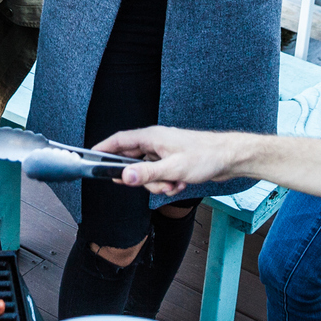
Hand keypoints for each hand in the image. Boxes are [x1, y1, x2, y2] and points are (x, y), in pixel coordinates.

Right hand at [94, 125, 244, 196]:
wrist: (230, 158)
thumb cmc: (205, 156)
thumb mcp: (172, 169)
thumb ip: (146, 174)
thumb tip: (123, 176)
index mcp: (152, 137)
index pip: (119, 140)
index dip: (103, 149)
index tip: (91, 157)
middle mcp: (156, 142)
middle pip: (133, 161)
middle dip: (141, 178)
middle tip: (154, 183)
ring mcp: (164, 152)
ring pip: (147, 173)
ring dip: (158, 184)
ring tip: (174, 183)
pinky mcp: (173, 161)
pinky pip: (160, 176)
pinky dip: (167, 183)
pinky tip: (181, 182)